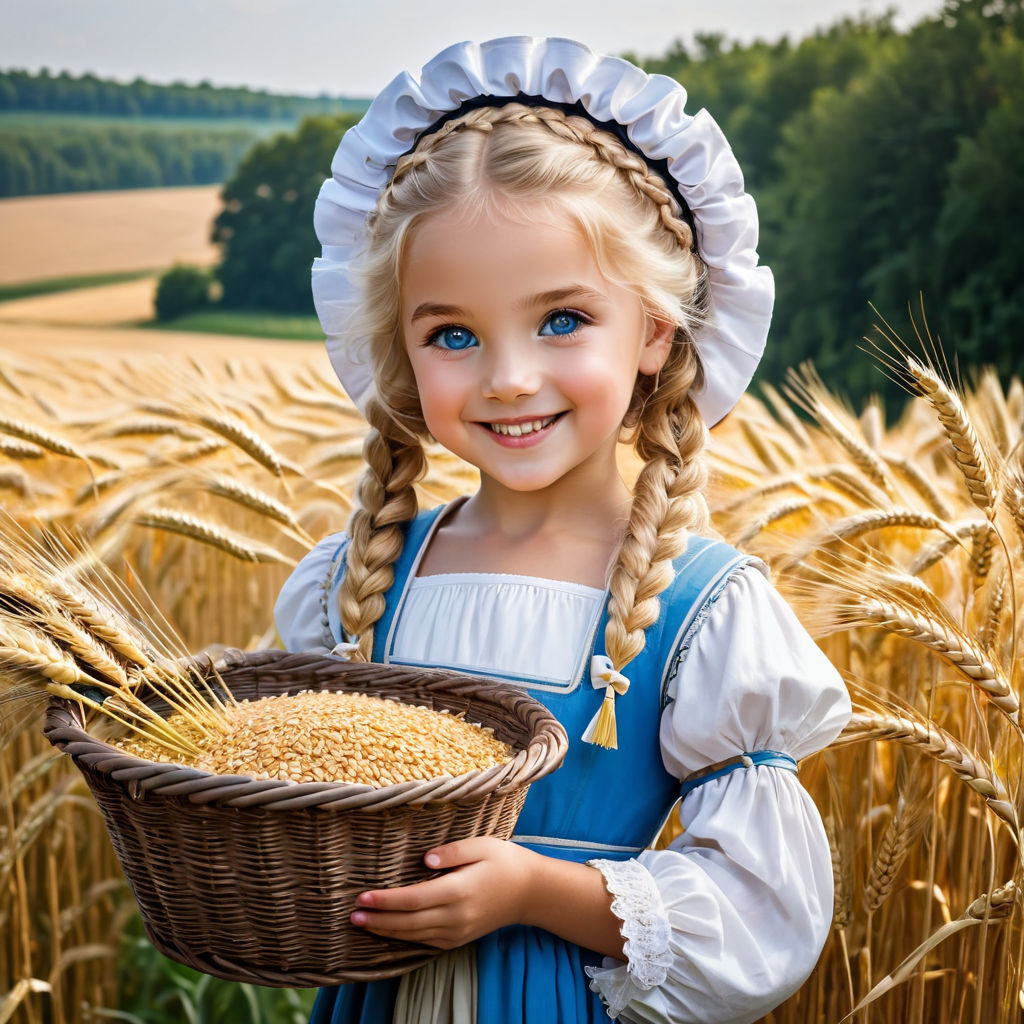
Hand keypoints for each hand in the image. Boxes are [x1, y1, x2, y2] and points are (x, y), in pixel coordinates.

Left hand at [350, 837, 536, 949]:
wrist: (530, 891)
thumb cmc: (505, 861)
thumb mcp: (481, 845)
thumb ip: (452, 851)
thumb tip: (425, 859)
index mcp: (459, 890)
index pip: (413, 899)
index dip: (386, 900)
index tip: (363, 897)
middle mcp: (456, 915)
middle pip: (408, 922)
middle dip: (378, 919)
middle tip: (352, 915)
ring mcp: (458, 930)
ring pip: (414, 935)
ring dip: (386, 931)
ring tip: (362, 924)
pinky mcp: (459, 937)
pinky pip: (426, 941)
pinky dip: (404, 938)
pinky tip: (390, 931)